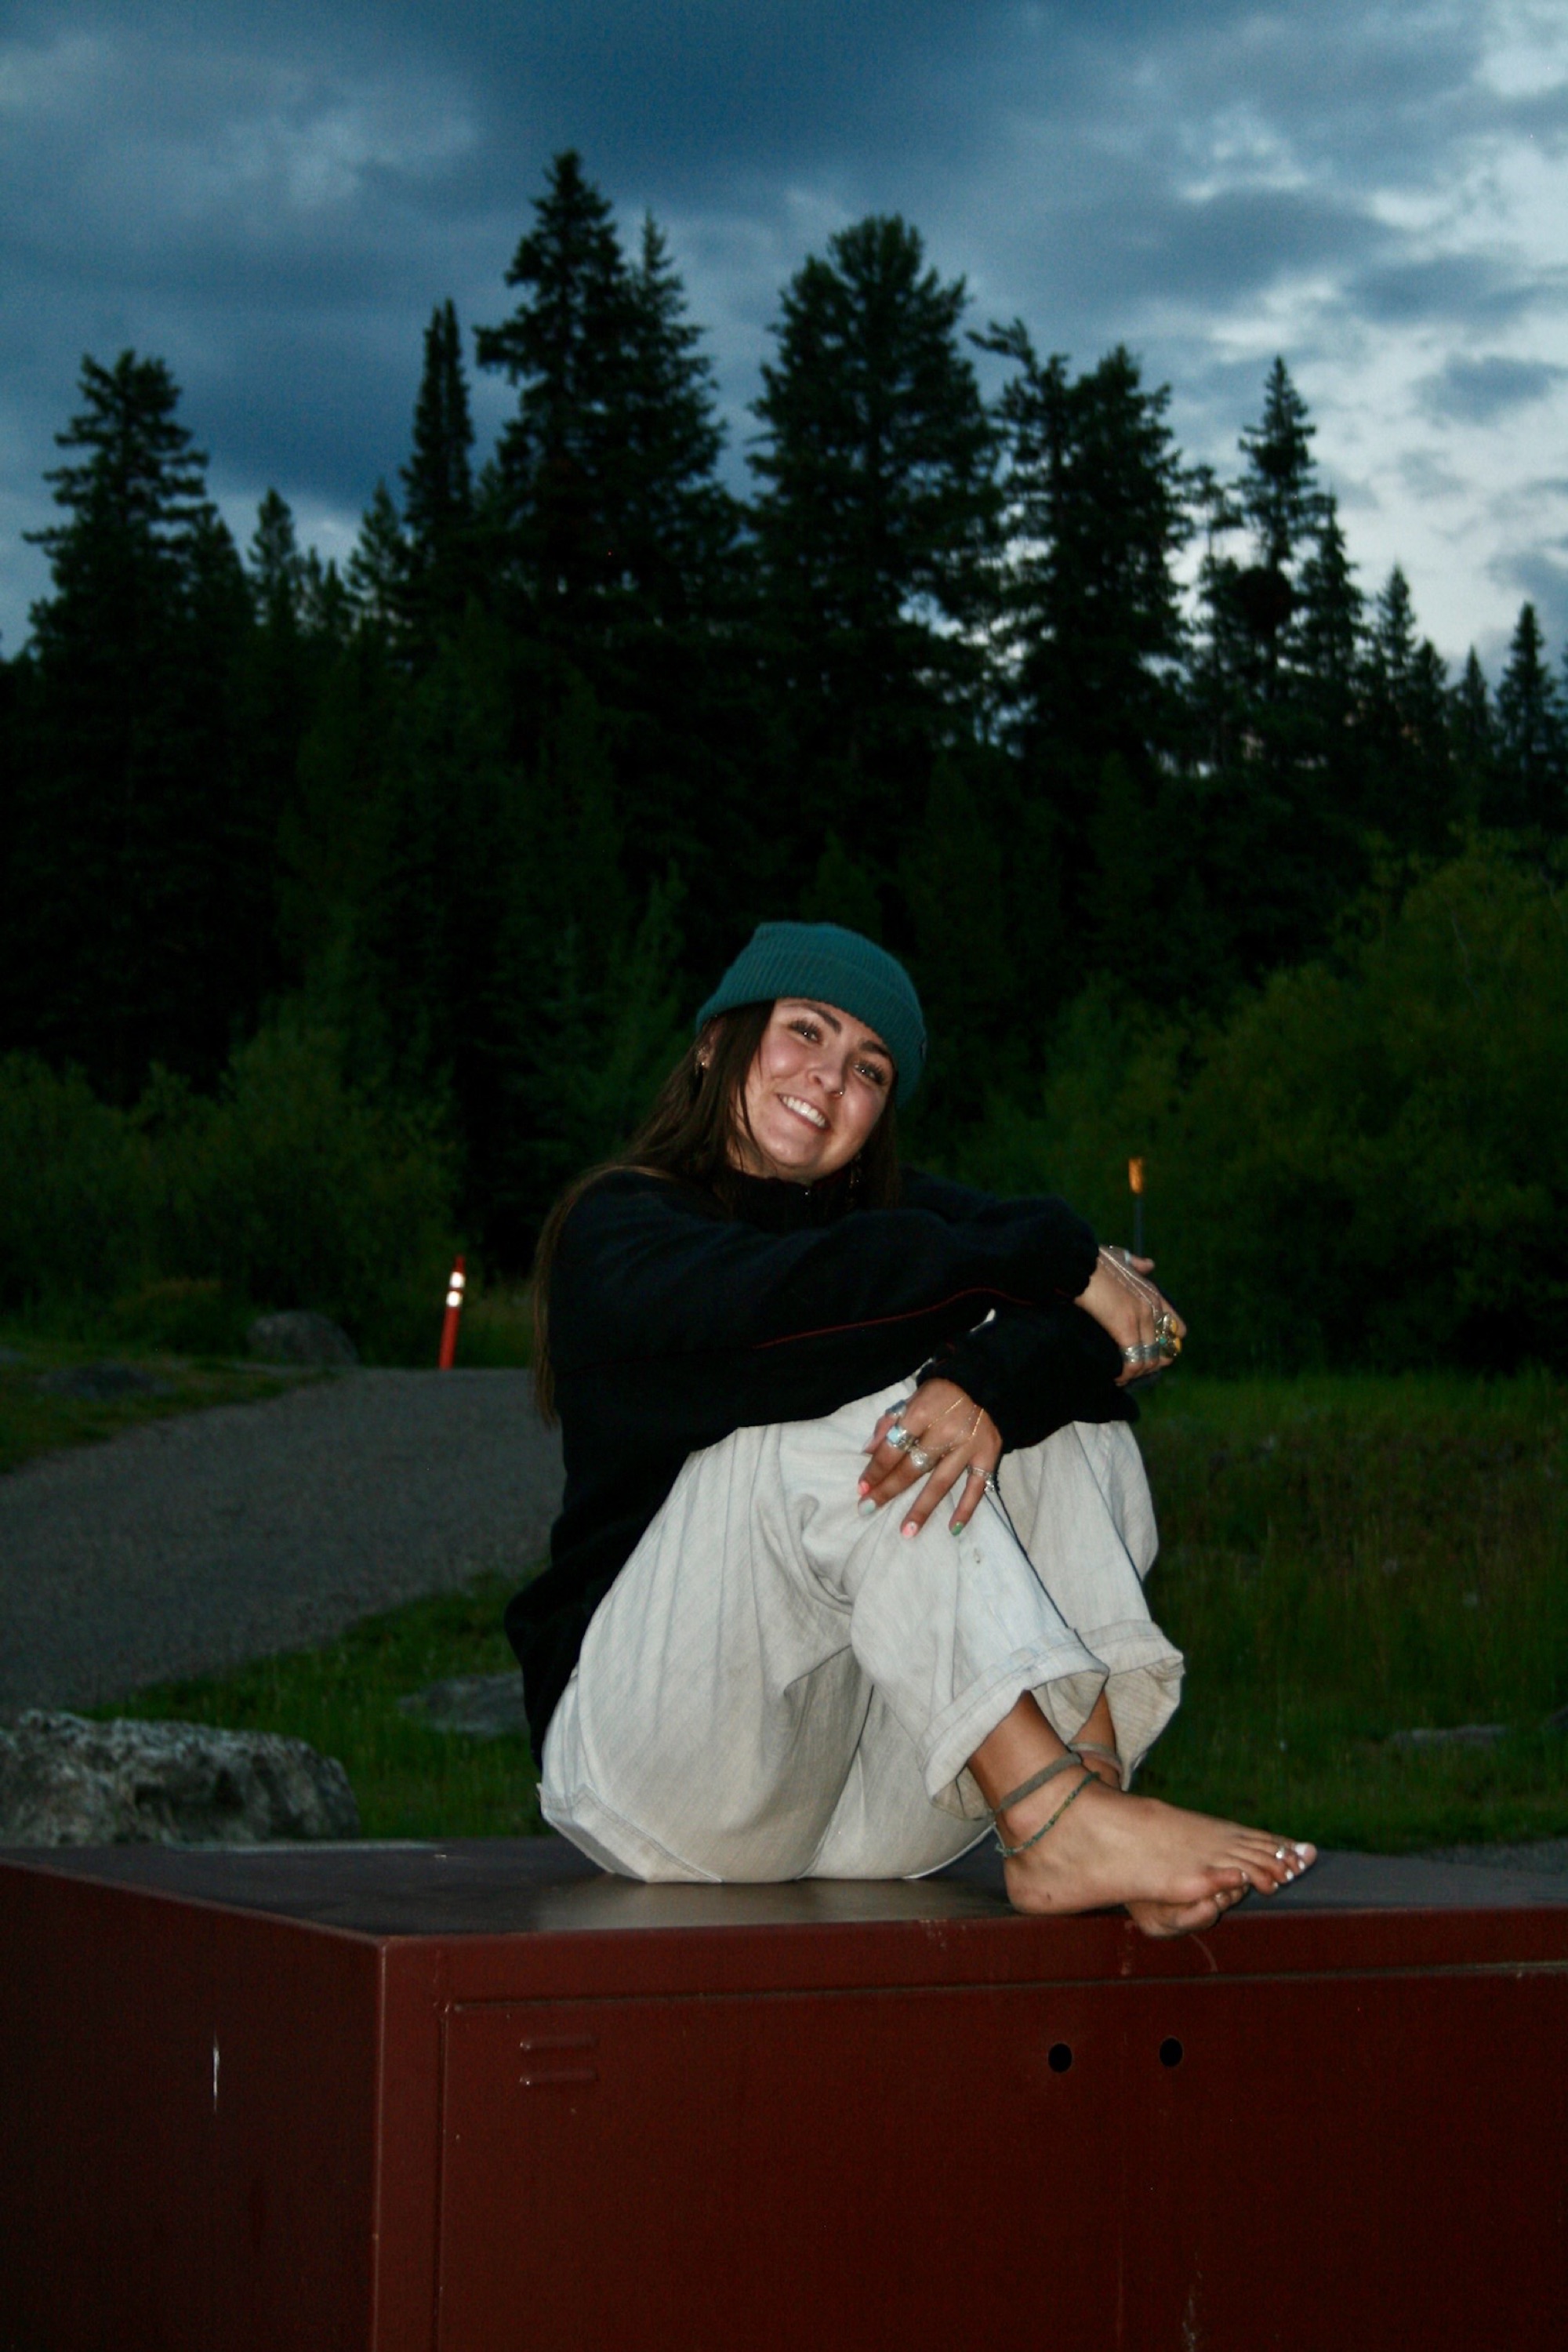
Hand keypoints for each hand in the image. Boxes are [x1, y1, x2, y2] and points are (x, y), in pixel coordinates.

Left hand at [859, 1378, 1002, 1538]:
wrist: (985, 1383)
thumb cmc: (941, 1394)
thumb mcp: (912, 1399)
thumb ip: (889, 1423)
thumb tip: (867, 1451)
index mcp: (921, 1414)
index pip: (893, 1448)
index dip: (875, 1469)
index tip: (862, 1488)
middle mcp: (944, 1432)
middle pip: (911, 1468)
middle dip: (888, 1490)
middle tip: (868, 1509)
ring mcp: (967, 1446)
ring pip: (940, 1483)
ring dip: (922, 1508)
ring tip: (906, 1532)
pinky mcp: (988, 1455)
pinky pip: (976, 1487)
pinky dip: (966, 1509)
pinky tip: (952, 1528)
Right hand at [1075, 1247, 1186, 1386]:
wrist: (1078, 1262)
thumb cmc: (1093, 1260)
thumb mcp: (1121, 1258)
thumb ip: (1137, 1264)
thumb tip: (1149, 1265)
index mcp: (1152, 1293)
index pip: (1176, 1328)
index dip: (1165, 1345)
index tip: (1149, 1355)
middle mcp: (1152, 1306)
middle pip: (1163, 1350)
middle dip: (1147, 1365)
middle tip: (1130, 1372)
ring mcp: (1141, 1317)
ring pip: (1148, 1360)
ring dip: (1134, 1373)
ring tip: (1120, 1377)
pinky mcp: (1126, 1326)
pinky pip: (1133, 1362)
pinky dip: (1124, 1374)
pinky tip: (1114, 1377)